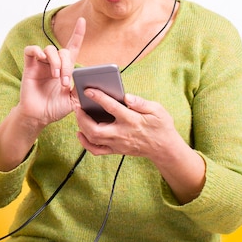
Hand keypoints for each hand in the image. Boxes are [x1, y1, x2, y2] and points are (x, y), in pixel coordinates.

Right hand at [16, 17, 85, 128]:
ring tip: (56, 76)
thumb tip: (91, 83)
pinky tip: (41, 59)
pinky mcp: (29, 66)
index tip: (82, 21)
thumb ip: (82, 89)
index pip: (72, 47)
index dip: (77, 33)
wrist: (40, 117)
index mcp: (65, 68)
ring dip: (55, 62)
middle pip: (62, 50)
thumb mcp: (75, 99)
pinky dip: (37, 51)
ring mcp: (40, 64)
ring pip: (49, 49)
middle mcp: (53, 63)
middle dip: (66, 65)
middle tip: (65, 82)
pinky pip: (31, 50)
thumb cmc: (56, 108)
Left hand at [74, 89, 206, 203]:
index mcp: (132, 120)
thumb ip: (141, 102)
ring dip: (82, 126)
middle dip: (82, 117)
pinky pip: (96, 150)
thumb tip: (127, 96)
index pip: (112, 108)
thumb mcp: (157, 110)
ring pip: (93, 139)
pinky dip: (85, 143)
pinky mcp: (116, 150)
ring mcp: (118, 144)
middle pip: (95, 129)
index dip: (98, 98)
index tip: (87, 90)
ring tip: (78, 114)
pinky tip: (80, 133)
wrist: (165, 149)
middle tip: (77, 105)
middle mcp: (122, 134)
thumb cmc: (161, 126)